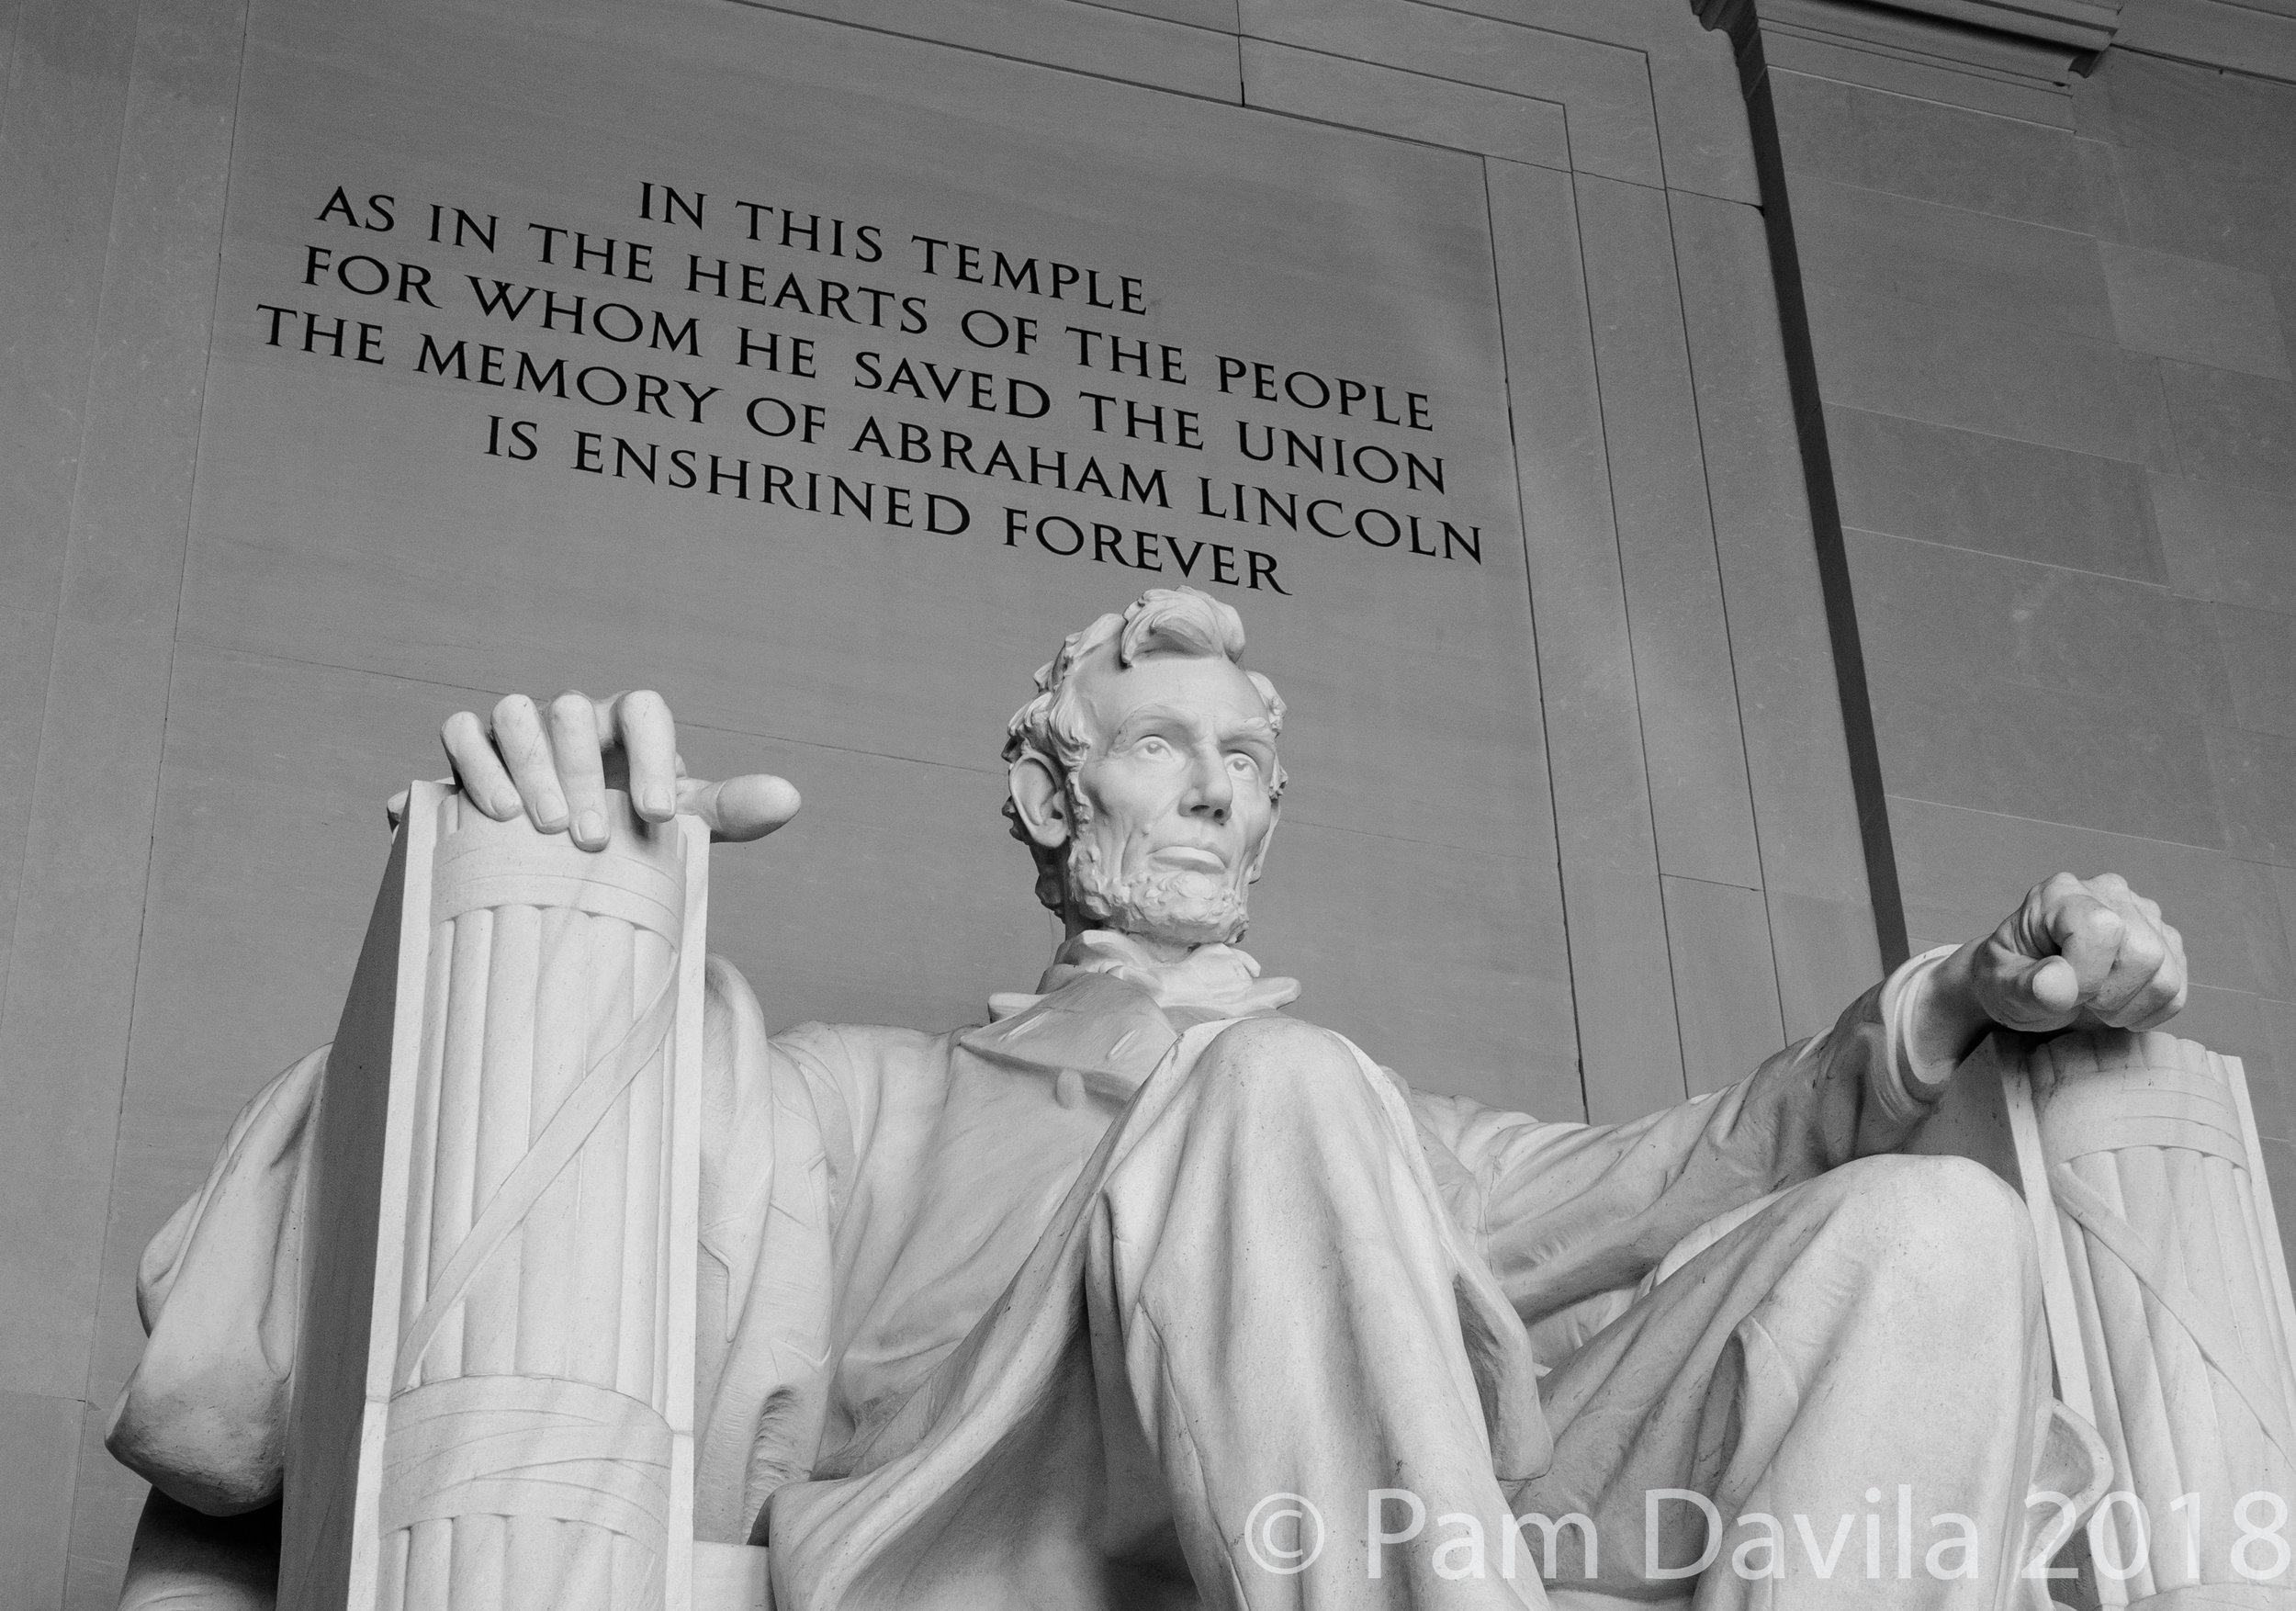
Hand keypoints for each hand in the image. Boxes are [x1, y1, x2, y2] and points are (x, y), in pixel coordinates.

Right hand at [431, 689, 799, 849]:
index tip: (657, 816)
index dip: (652, 755)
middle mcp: (571, 717)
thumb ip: (730, 811)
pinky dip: (470, 766)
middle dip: (581, 773)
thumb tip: (791, 798)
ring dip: (524, 765)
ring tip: (541, 827)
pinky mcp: (470, 749)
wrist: (561, 852)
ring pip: (513, 713)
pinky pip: (460, 734)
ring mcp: (518, 729)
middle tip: (590, 838)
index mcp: (626, 726)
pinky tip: (483, 813)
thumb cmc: (626, 828)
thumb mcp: (679, 822)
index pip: (644, 710)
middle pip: (573, 711)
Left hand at [1913, 872, 2187, 1073]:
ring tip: (2094, 1002)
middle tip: (2077, 999)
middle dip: (2108, 994)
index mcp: (2060, 893)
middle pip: (2144, 954)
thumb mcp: (1999, 986)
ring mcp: (2143, 915)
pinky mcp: (2165, 942)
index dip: (2085, 973)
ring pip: (2167, 976)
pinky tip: (2116, 1005)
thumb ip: (2025, 985)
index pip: (2103, 929)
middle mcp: (2109, 893)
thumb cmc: (2009, 979)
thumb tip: (2060, 983)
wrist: (2025, 985)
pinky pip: (2177, 992)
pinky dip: (2148, 1011)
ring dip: (2128, 1006)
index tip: (2058, 990)